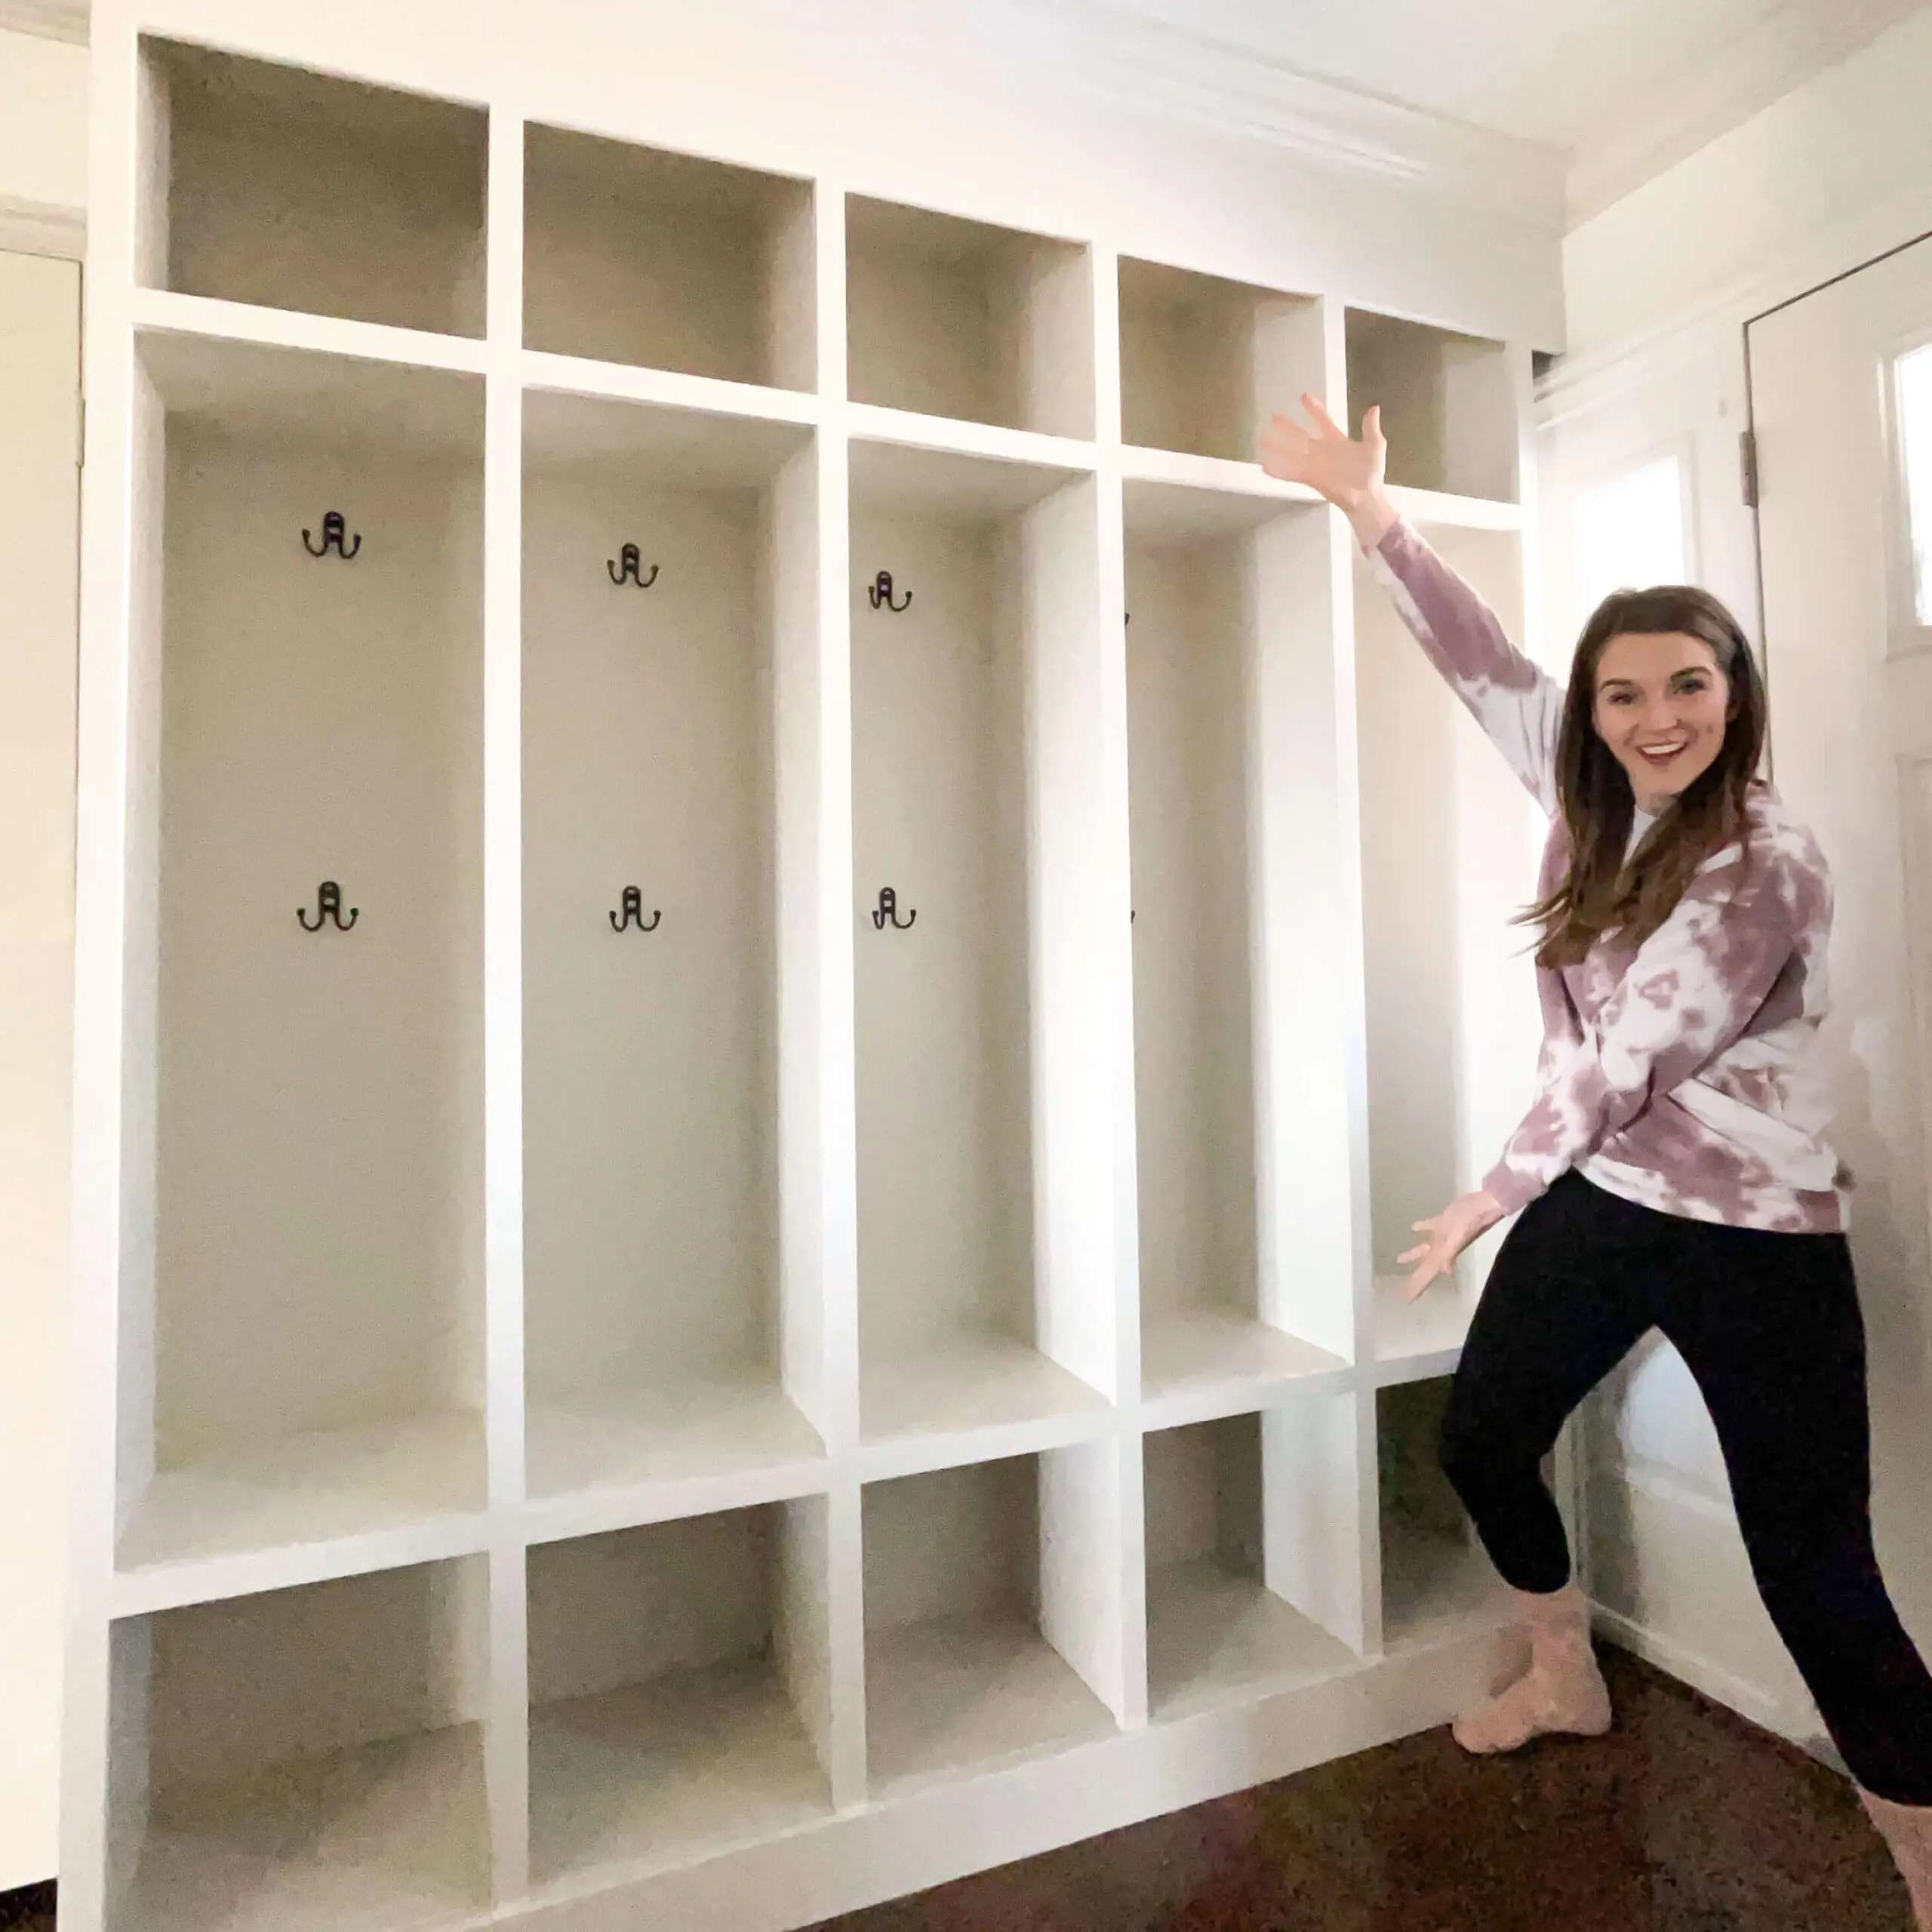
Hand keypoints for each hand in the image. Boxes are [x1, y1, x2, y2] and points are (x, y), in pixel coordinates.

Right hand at [1260, 394, 1395, 546]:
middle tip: (1274, 416)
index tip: (1304, 396)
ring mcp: (1314, 464)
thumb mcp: (1375, 445)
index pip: (1322, 420)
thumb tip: (1374, 408)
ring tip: (1262, 438)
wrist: (1366, 495)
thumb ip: (1370, 427)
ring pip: (1291, 452)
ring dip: (1277, 446)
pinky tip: (1265, 467)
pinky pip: (1291, 473)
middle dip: (1287, 426)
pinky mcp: (1310, 477)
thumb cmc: (1371, 471)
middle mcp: (1322, 451)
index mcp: (1336, 441)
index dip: (1314, 408)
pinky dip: (1278, 471)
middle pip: (1300, 435)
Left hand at [1398, 1190, 1503, 1300]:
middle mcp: (1442, 1249)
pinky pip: (1430, 1227)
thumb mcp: (1456, 1240)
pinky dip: (1422, 1228)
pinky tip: (1413, 1227)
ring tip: (1399, 1259)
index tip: (1406, 1299)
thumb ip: (1448, 1255)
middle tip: (1402, 1285)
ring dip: (1415, 1254)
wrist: (1483, 1205)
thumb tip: (1445, 1272)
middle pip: (1425, 1265)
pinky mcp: (1444, 1221)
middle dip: (1415, 1276)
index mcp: (1443, 1255)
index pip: (1427, 1274)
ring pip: (1425, 1248)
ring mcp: (1443, 1235)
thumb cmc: (1469, 1223)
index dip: (1418, 1286)